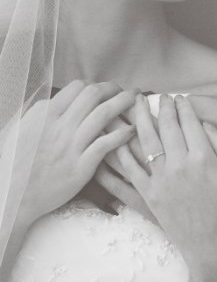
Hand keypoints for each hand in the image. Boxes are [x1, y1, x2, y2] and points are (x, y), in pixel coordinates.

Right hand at [16, 80, 136, 228]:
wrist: (15, 196)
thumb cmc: (18, 163)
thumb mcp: (22, 129)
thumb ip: (41, 112)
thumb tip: (57, 100)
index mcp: (45, 114)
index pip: (77, 87)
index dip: (95, 86)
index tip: (104, 91)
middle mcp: (59, 126)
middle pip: (94, 95)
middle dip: (114, 89)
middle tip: (126, 92)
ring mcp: (71, 146)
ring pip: (103, 114)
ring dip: (124, 103)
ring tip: (137, 101)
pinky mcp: (81, 166)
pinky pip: (106, 144)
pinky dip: (122, 133)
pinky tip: (132, 130)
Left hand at [116, 93, 216, 271]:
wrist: (214, 246)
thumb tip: (206, 125)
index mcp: (204, 158)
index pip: (190, 122)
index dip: (184, 106)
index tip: (180, 97)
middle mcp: (180, 165)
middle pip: (167, 126)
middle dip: (162, 107)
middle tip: (158, 96)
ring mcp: (162, 180)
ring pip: (145, 140)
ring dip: (139, 119)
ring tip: (135, 105)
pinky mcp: (148, 195)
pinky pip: (130, 169)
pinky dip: (122, 151)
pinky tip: (118, 137)